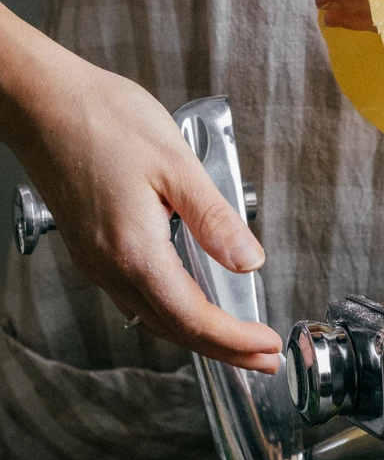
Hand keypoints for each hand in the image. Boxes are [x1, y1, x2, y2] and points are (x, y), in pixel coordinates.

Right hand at [0, 9, 281, 371]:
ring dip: (198, 334)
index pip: (194, 318)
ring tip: (237, 339)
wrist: (40, 101)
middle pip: (174, 329)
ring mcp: (97, 259)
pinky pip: (136, 295)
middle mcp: (111, 265)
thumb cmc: (101, 119)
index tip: (267, 349)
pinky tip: (192, 301)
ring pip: (154, 316)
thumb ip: (214, 219)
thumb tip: (249, 260)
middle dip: (223, 350)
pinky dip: (172, 311)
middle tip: (263, 359)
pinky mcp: (92, 246)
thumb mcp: (175, 163)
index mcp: (135, 250)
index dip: (235, 341)